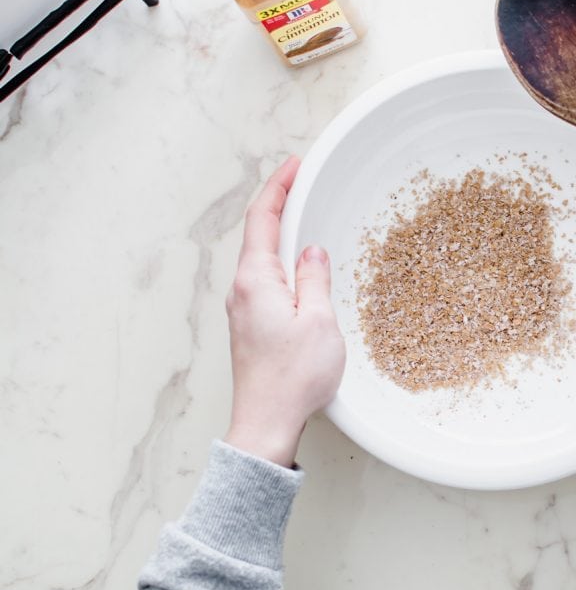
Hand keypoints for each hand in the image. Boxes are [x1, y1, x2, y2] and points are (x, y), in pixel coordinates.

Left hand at [224, 157, 345, 466]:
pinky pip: (265, 281)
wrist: (267, 423)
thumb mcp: (318, 321)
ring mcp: (243, 309)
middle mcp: (242, 290)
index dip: (278, 187)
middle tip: (301, 182)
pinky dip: (281, 261)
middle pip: (258, 235)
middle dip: (278, 204)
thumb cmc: (293, 377)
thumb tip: (312, 252)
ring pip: (261, 259)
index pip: (262, 219)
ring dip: (280, 233)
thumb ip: (314, 279)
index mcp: (256, 280)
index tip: (294, 166)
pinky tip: (299, 266)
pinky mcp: (251, 327)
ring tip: (303, 216)